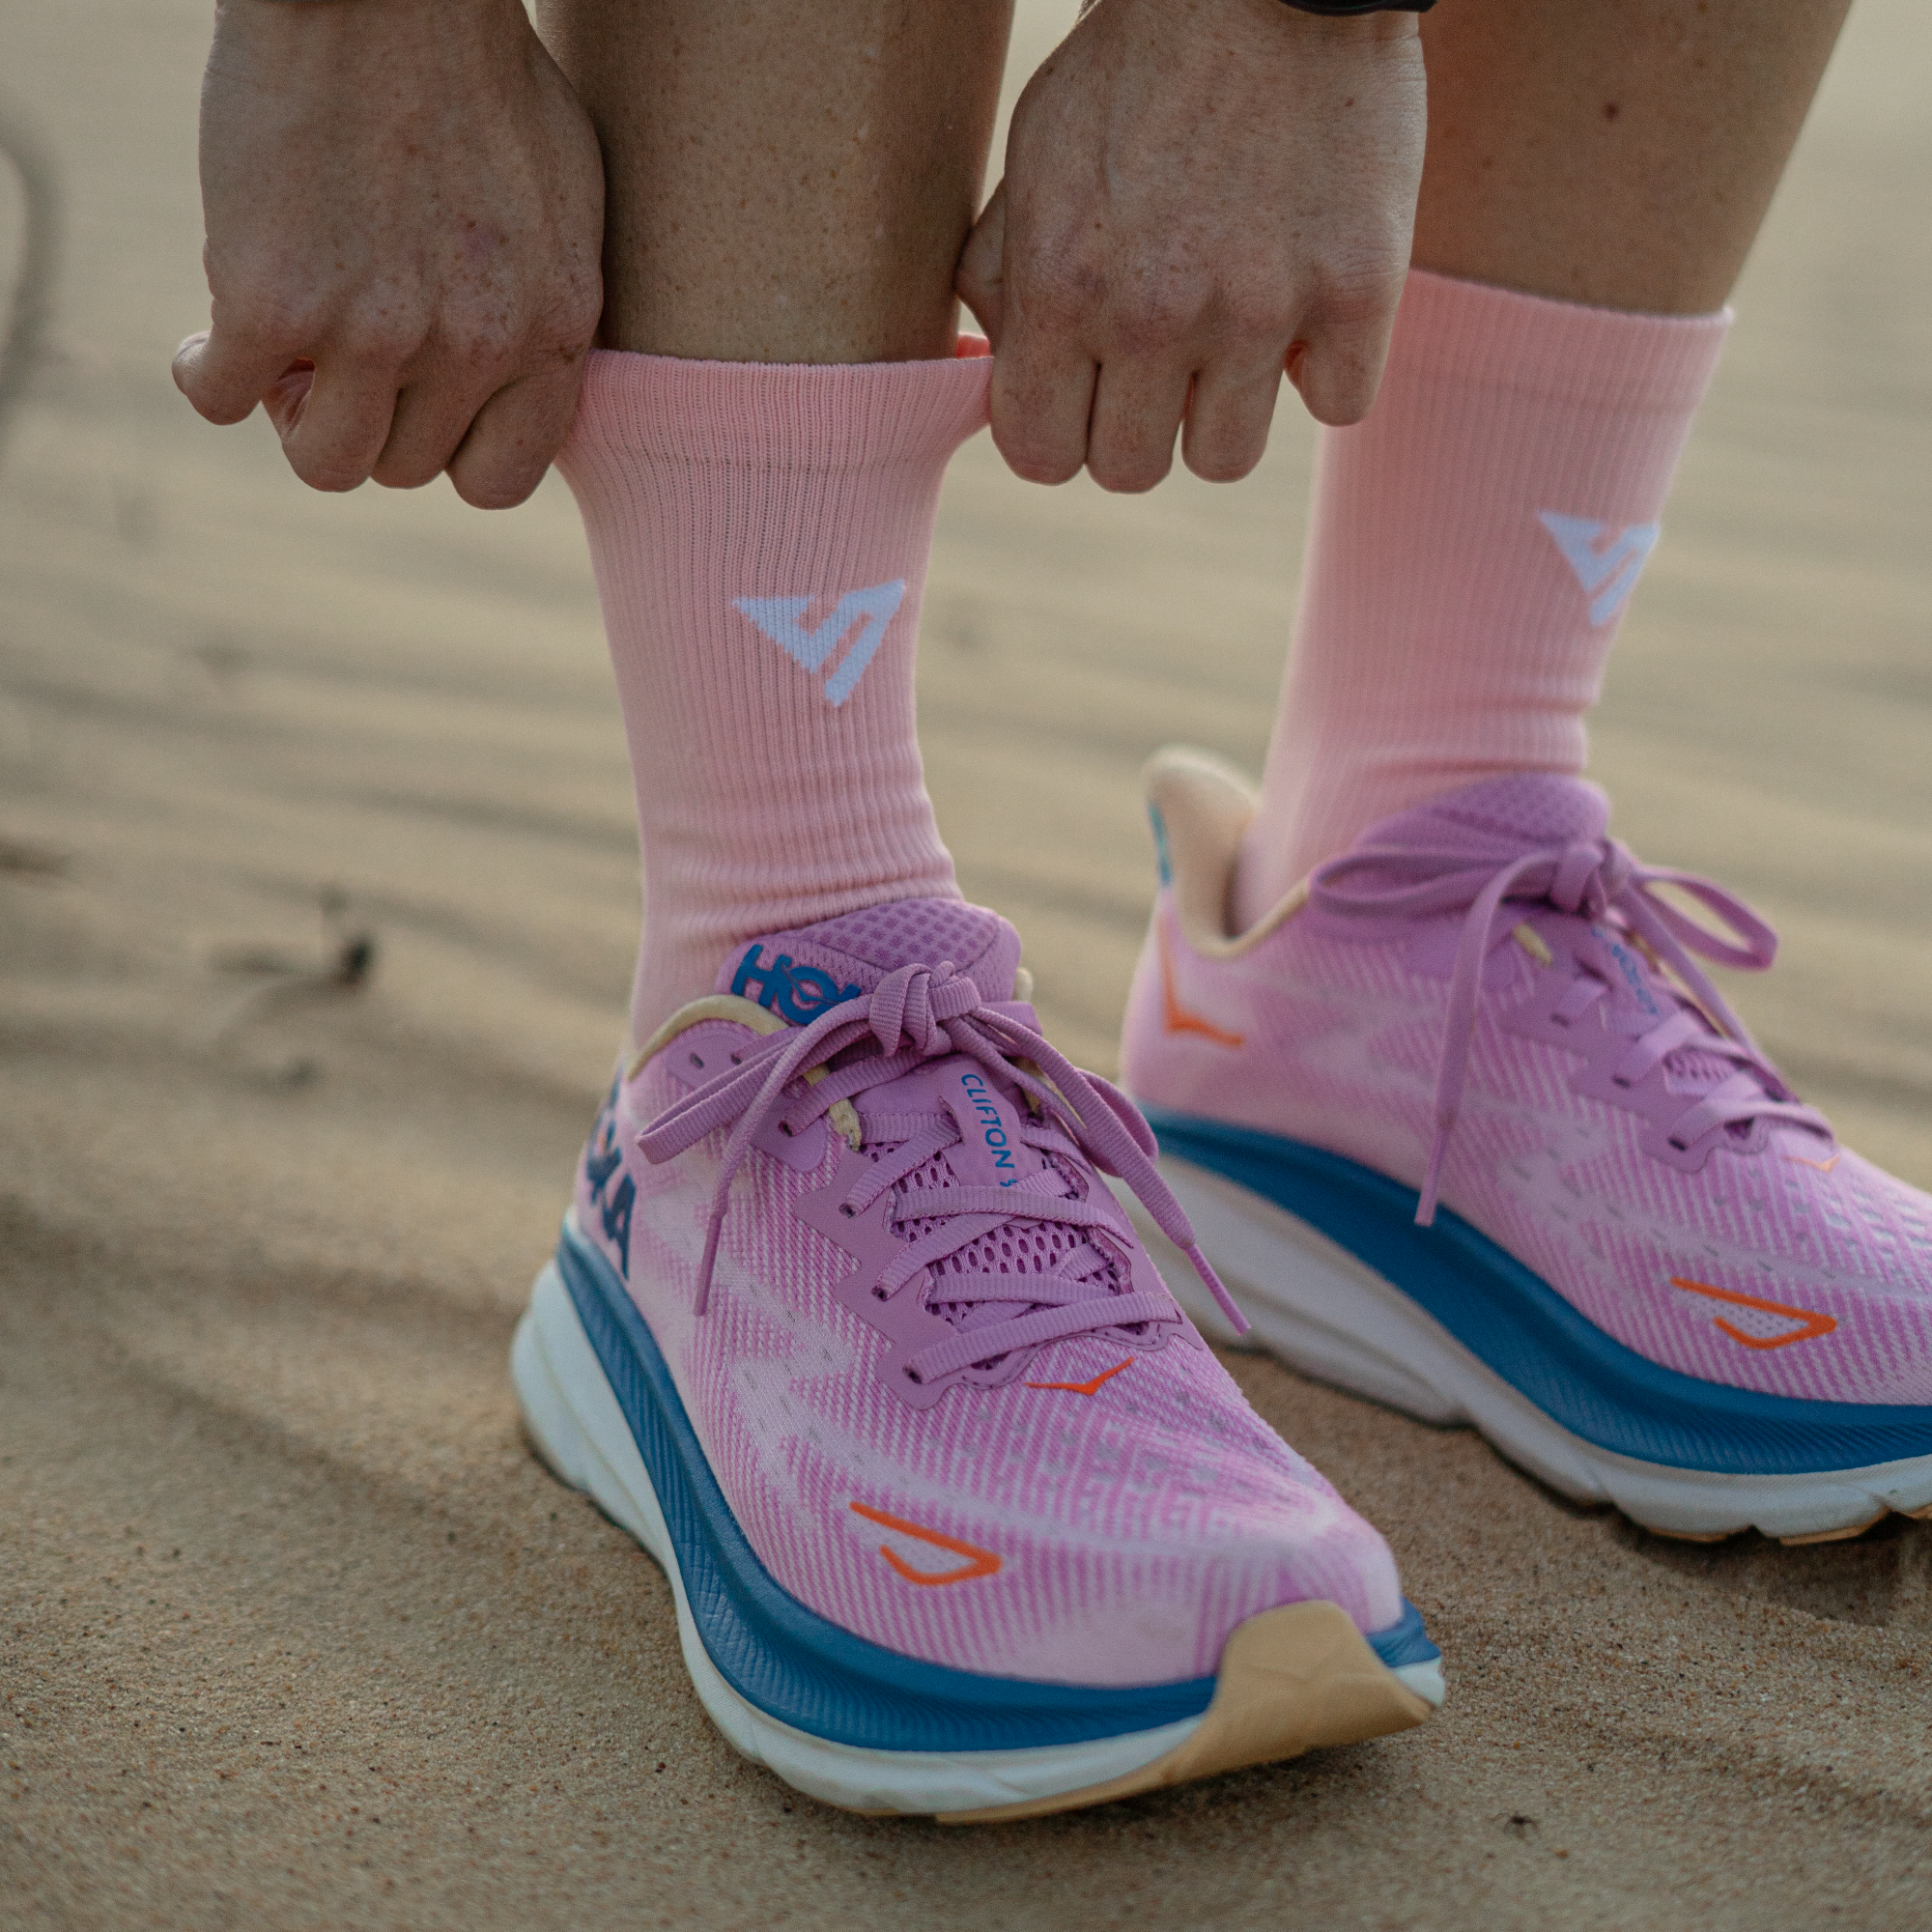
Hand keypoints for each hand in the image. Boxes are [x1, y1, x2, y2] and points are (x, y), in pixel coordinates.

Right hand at [174, 0, 603, 508]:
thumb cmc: (478, 73)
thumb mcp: (561, 205)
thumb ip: (544, 303)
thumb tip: (519, 365)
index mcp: (554, 331)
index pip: (500, 479)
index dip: (446, 454)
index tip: (414, 407)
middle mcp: (476, 346)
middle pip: (404, 467)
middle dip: (366, 422)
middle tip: (331, 360)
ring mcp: (377, 332)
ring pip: (326, 461)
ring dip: (291, 419)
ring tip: (279, 360)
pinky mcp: (276, 302)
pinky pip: (224, 399)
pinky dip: (206, 378)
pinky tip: (207, 343)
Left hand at [957, 0, 1424, 491]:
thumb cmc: (1140, 68)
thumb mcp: (1033, 158)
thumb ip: (1002, 280)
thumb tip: (993, 377)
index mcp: (1063, 287)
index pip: (1040, 455)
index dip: (1055, 435)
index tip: (1080, 400)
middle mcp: (1155, 316)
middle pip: (1131, 473)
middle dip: (1135, 428)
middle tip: (1157, 362)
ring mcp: (1261, 311)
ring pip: (1225, 460)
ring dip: (1223, 411)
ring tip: (1232, 330)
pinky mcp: (1358, 293)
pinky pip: (1336, 408)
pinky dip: (1325, 370)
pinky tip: (1307, 305)